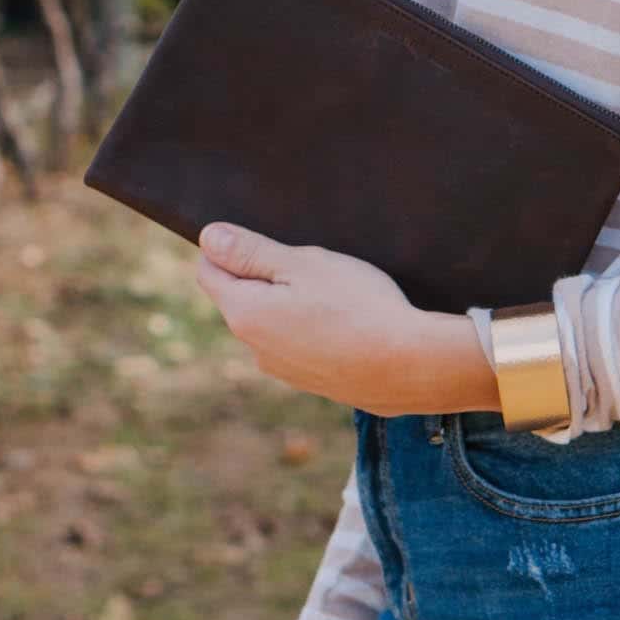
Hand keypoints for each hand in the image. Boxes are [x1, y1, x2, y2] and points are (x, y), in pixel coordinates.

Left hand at [194, 221, 499, 416]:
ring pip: (273, 320)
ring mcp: (283, 370)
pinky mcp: (312, 382)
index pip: (208, 270)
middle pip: (242, 296)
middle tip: (312, 262)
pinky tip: (348, 320)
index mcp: (245, 313)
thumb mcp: (304, 263)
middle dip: (266, 274)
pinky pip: (299, 343)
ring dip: (291, 302)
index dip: (229, 246)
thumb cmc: (358, 306)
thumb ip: (251, 251)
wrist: (411, 365)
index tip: (266, 238)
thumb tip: (208, 237)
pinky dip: (313, 327)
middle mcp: (255, 348)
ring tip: (337, 292)